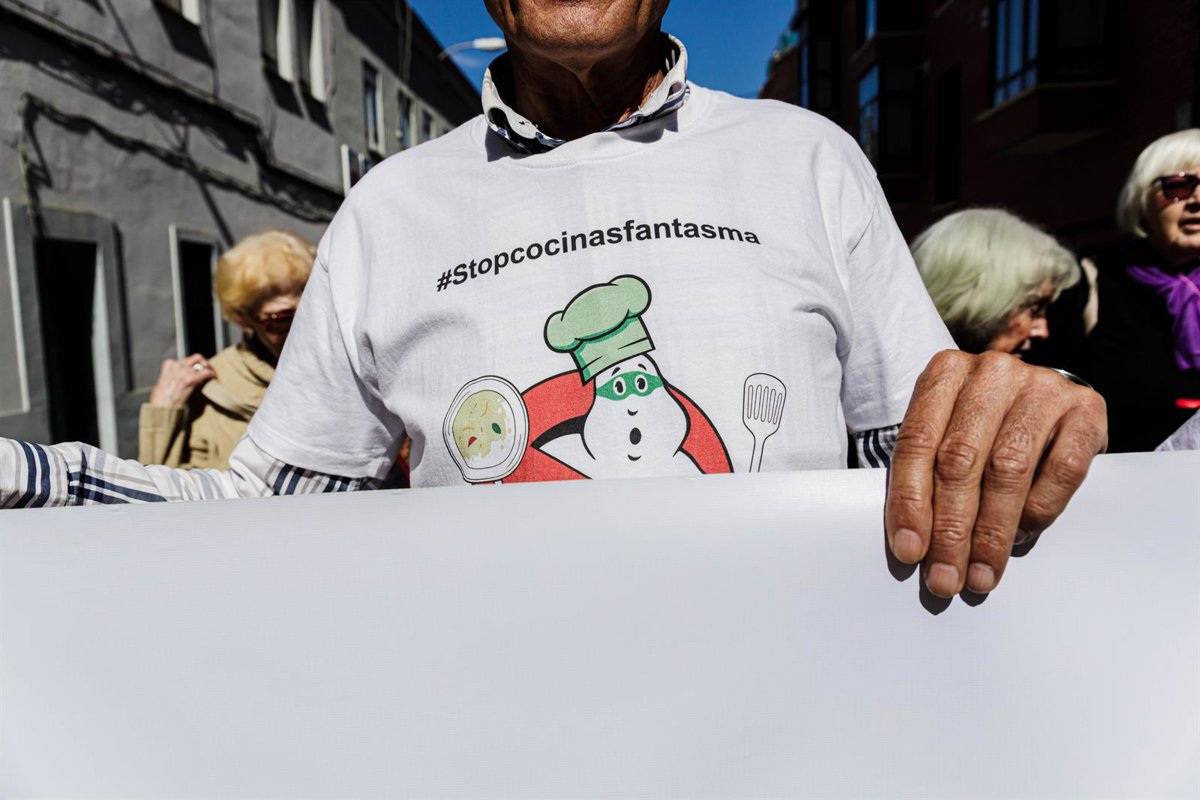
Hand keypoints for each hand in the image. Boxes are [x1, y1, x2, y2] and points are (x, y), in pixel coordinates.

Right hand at [148, 354, 214, 407]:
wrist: (162, 406)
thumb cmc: (162, 397)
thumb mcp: (164, 380)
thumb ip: (174, 373)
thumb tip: (184, 373)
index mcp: (169, 364)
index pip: (186, 359)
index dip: (193, 364)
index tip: (197, 369)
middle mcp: (176, 365)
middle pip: (196, 357)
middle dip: (204, 362)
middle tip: (208, 369)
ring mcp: (183, 371)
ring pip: (202, 363)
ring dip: (209, 368)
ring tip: (211, 374)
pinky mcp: (190, 379)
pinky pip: (205, 372)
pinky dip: (212, 374)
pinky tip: (213, 377)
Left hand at [885, 350, 1106, 597]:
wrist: (1049, 398)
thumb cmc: (984, 427)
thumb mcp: (946, 436)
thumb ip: (926, 475)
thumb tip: (914, 545)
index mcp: (945, 373)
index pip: (917, 442)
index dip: (910, 502)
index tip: (909, 551)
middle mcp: (992, 373)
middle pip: (961, 459)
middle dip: (951, 529)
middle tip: (946, 577)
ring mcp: (1042, 386)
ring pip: (1009, 468)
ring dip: (992, 531)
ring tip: (981, 573)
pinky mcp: (1086, 408)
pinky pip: (1062, 469)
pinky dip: (1039, 510)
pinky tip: (1023, 536)